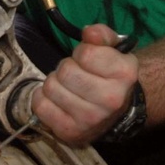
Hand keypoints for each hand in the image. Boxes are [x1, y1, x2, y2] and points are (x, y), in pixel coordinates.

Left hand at [31, 24, 139, 145]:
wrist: (115, 113)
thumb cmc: (109, 75)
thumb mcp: (112, 50)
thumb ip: (101, 35)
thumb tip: (89, 32)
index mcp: (124, 74)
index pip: (85, 53)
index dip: (81, 51)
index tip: (86, 59)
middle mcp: (111, 99)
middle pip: (66, 71)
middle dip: (66, 67)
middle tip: (75, 73)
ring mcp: (90, 119)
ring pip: (51, 87)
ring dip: (55, 82)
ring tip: (68, 87)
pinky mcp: (70, 132)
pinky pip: (40, 106)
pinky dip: (43, 98)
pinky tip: (57, 99)